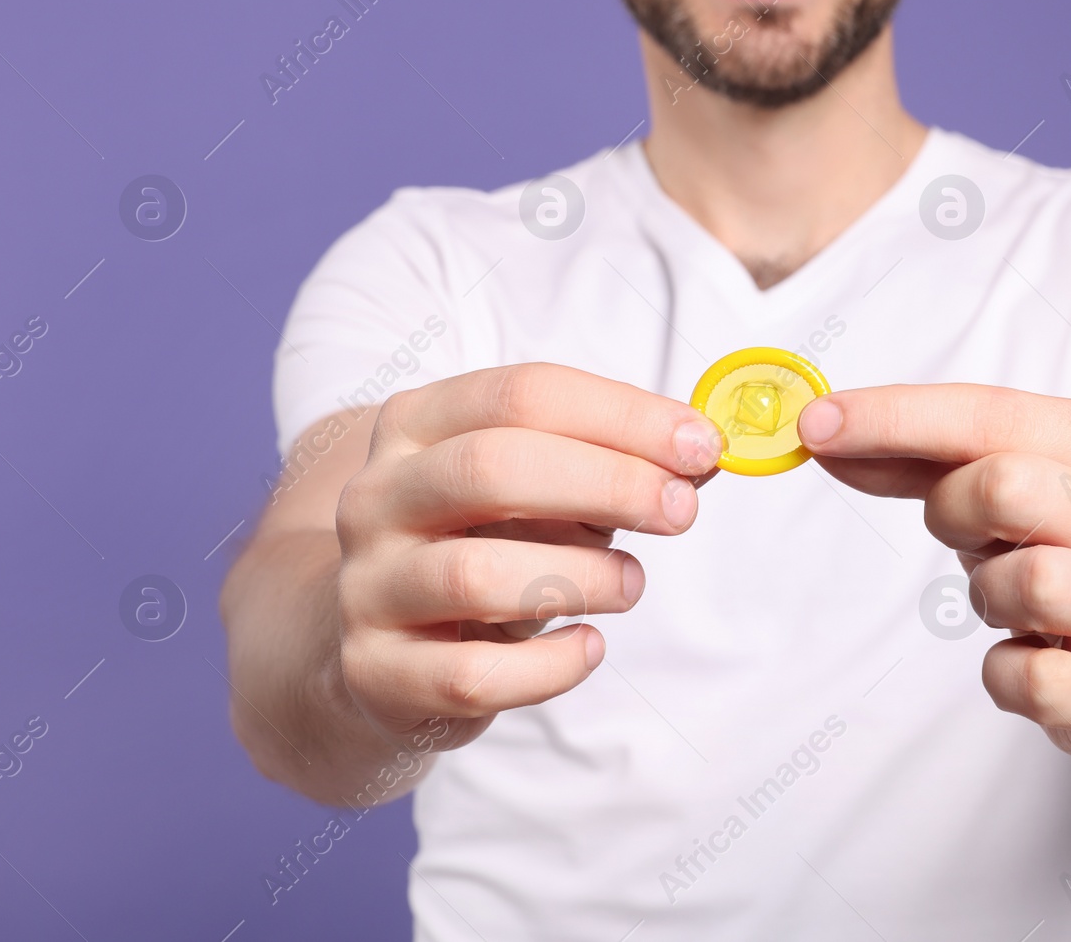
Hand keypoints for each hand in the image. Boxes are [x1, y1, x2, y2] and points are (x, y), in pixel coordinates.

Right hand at [333, 363, 722, 750]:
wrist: (372, 648)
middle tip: (681, 510)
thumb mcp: (537, 491)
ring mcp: (367, 587)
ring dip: (583, 577)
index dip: (623, 416)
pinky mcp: (377, 675)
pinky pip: (472, 675)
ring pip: (475, 574)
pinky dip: (550, 666)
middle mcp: (376, 497)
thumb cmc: (481, 547)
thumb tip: (700, 456)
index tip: (702, 444)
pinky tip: (588, 647)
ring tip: (631, 583)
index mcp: (415, 426)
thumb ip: (610, 467)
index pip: (521, 395)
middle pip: (492, 467)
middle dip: (608, 483)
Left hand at [798, 384, 1070, 759]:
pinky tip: (1037, 655)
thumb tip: (824, 434)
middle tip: (973, 536)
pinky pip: (1028, 678)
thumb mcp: (1012, 481)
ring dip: (986, 594)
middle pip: (1004, 487)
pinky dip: (1005, 671)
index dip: (893, 417)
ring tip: (1016, 599)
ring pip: (1026, 581)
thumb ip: (920, 455)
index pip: (992, 413)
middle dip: (954, 512)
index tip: (815, 424)